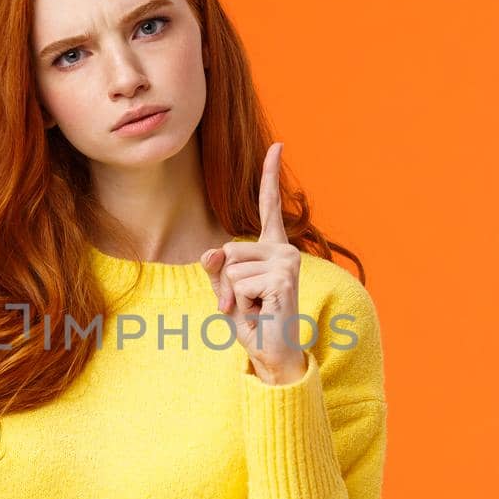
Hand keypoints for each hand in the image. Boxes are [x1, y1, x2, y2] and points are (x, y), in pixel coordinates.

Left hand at [201, 142, 307, 385]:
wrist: (273, 353)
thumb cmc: (252, 322)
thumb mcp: (226, 291)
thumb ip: (216, 268)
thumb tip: (212, 252)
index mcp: (272, 249)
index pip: (269, 206)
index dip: (270, 176)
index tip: (278, 145)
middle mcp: (284, 250)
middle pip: (227, 250)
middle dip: (224, 282)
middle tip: (246, 303)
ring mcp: (286, 263)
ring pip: (231, 269)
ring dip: (233, 296)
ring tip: (256, 308)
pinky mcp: (283, 277)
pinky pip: (239, 284)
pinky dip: (241, 304)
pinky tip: (263, 311)